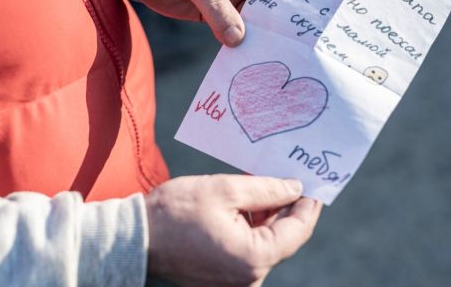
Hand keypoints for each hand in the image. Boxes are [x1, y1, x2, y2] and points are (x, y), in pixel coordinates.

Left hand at [126, 0, 270, 46]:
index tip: (280, 31)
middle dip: (264, 25)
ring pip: (248, 19)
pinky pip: (229, 28)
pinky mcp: (215, 10)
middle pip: (262, 4)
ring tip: (260, 57)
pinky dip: (233, 41)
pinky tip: (240, 57)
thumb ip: (217, 8)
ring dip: (250, 36)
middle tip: (274, 48)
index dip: (274, 7)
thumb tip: (237, 38)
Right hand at [145, 175, 321, 286]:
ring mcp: (236, 282)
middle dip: (287, 206)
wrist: (135, 238)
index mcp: (254, 258)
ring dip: (268, 215)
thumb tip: (296, 187)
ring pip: (266, 243)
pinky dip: (251, 227)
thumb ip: (267, 189)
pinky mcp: (223, 278)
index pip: (298, 230)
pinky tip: (247, 203)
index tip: (314, 181)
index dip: (309, 203)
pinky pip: (249, 250)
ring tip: (264, 183)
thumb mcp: (225, 189)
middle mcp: (249, 278)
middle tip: (289, 175)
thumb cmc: (175, 212)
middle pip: (283, 238)